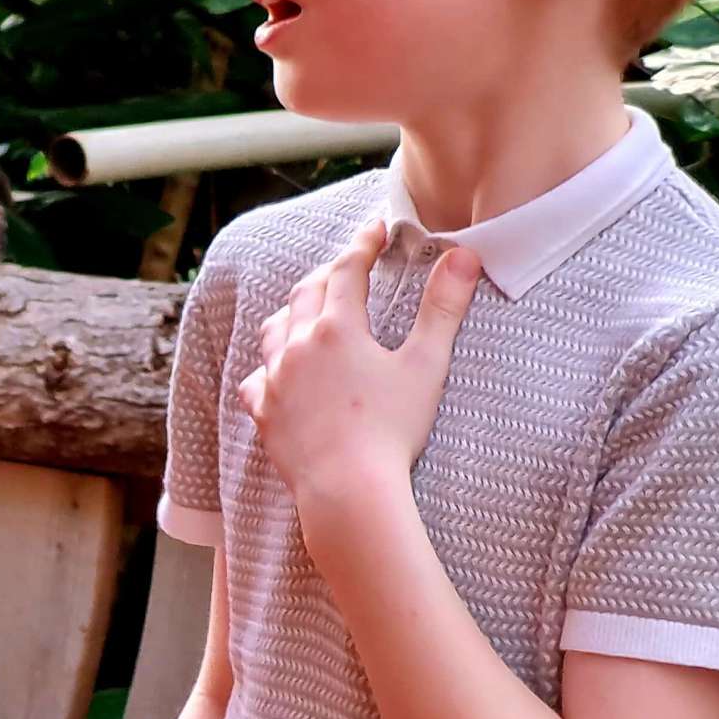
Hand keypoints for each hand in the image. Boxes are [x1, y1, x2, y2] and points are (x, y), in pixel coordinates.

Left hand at [236, 221, 479, 512]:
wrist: (347, 489)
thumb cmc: (391, 430)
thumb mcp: (426, 365)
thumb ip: (443, 308)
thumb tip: (463, 256)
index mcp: (337, 328)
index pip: (348, 271)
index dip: (362, 246)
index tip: (374, 229)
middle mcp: (297, 346)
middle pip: (307, 294)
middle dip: (328, 274)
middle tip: (347, 267)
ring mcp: (275, 380)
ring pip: (275, 330)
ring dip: (293, 314)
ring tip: (307, 312)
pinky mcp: (263, 412)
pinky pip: (256, 379)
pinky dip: (267, 368)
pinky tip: (275, 373)